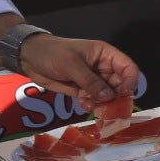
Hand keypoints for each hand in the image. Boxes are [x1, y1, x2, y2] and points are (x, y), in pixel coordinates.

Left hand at [17, 35, 140, 108]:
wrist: (29, 58)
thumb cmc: (52, 53)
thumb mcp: (71, 64)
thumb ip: (91, 81)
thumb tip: (109, 97)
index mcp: (106, 55)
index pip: (128, 68)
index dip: (130, 81)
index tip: (124, 94)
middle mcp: (104, 68)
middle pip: (121, 85)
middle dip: (116, 97)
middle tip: (109, 108)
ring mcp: (95, 80)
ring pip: (109, 95)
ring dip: (103, 103)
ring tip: (91, 105)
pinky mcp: (84, 90)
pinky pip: (95, 100)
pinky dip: (91, 104)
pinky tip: (83, 104)